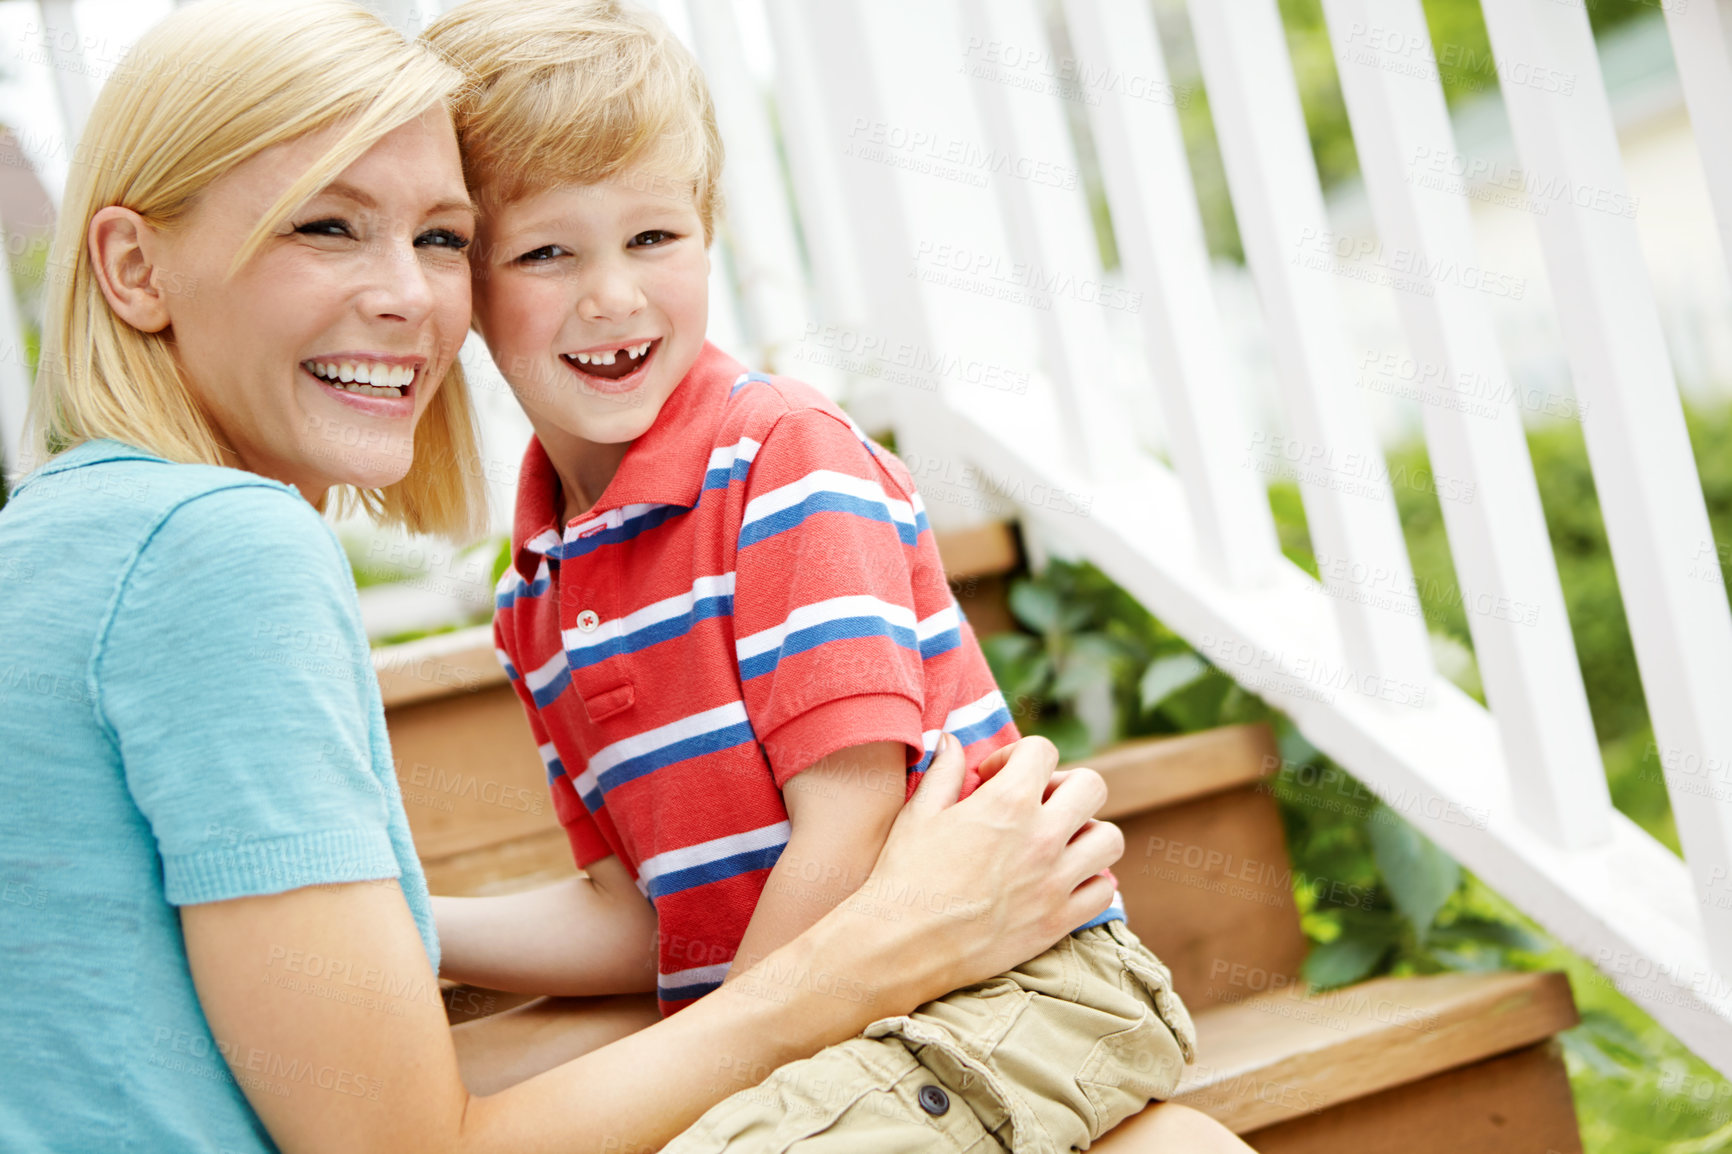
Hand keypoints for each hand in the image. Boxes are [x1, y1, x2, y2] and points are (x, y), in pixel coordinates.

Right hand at [834, 733, 1120, 1007]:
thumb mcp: (919, 813)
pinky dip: (1090, 881)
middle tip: (1037, 803)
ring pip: (1109, 839)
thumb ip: (944, 771)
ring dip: (1087, 832)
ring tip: (1058, 841)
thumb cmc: (905, 876)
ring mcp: (1056, 881)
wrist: (903, 945)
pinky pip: (1104, 890)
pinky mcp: (1059, 921)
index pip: (1043, 751)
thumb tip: (952, 741)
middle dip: (1065, 786)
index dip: (1017, 756)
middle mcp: (1042, 836)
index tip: (994, 777)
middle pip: (1092, 786)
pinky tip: (1062, 880)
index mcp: (1007, 802)